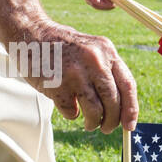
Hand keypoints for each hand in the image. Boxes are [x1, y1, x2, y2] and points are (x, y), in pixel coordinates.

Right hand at [18, 23, 137, 133]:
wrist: (30, 34)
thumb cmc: (63, 47)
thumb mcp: (91, 49)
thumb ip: (106, 71)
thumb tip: (122, 110)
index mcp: (106, 51)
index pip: (128, 85)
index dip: (131, 109)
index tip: (129, 126)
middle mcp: (94, 61)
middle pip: (113, 102)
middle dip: (112, 121)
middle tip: (106, 128)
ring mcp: (75, 73)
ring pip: (95, 112)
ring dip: (93, 123)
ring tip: (89, 124)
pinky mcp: (57, 85)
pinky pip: (71, 112)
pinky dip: (71, 114)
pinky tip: (67, 104)